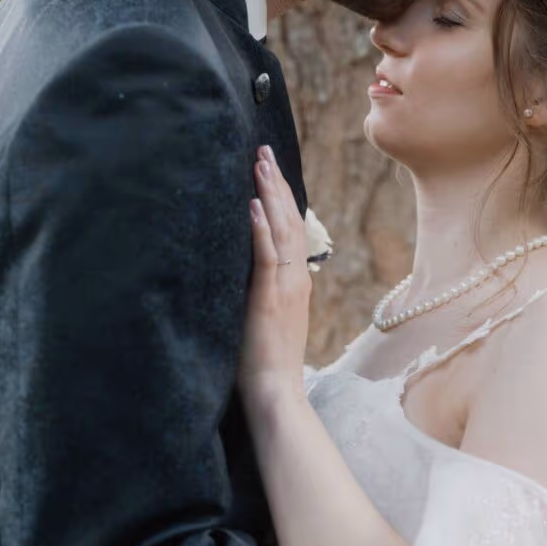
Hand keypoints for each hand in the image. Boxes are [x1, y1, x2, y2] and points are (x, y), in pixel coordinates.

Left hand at [239, 146, 311, 405]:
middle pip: (289, 220)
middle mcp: (296, 279)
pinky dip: (261, 229)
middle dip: (277, 184)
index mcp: (296, 282)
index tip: (270, 170)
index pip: (291, 230)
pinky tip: (253, 205)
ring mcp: (287, 287)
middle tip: (264, 151)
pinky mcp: (271, 299)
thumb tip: (249, 274)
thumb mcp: (267, 320)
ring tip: (259, 164)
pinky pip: (268, 257)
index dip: (282, 198)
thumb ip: (264, 293)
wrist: (276, 393)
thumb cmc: (265, 364)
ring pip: (281, 230)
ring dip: (270, 195)